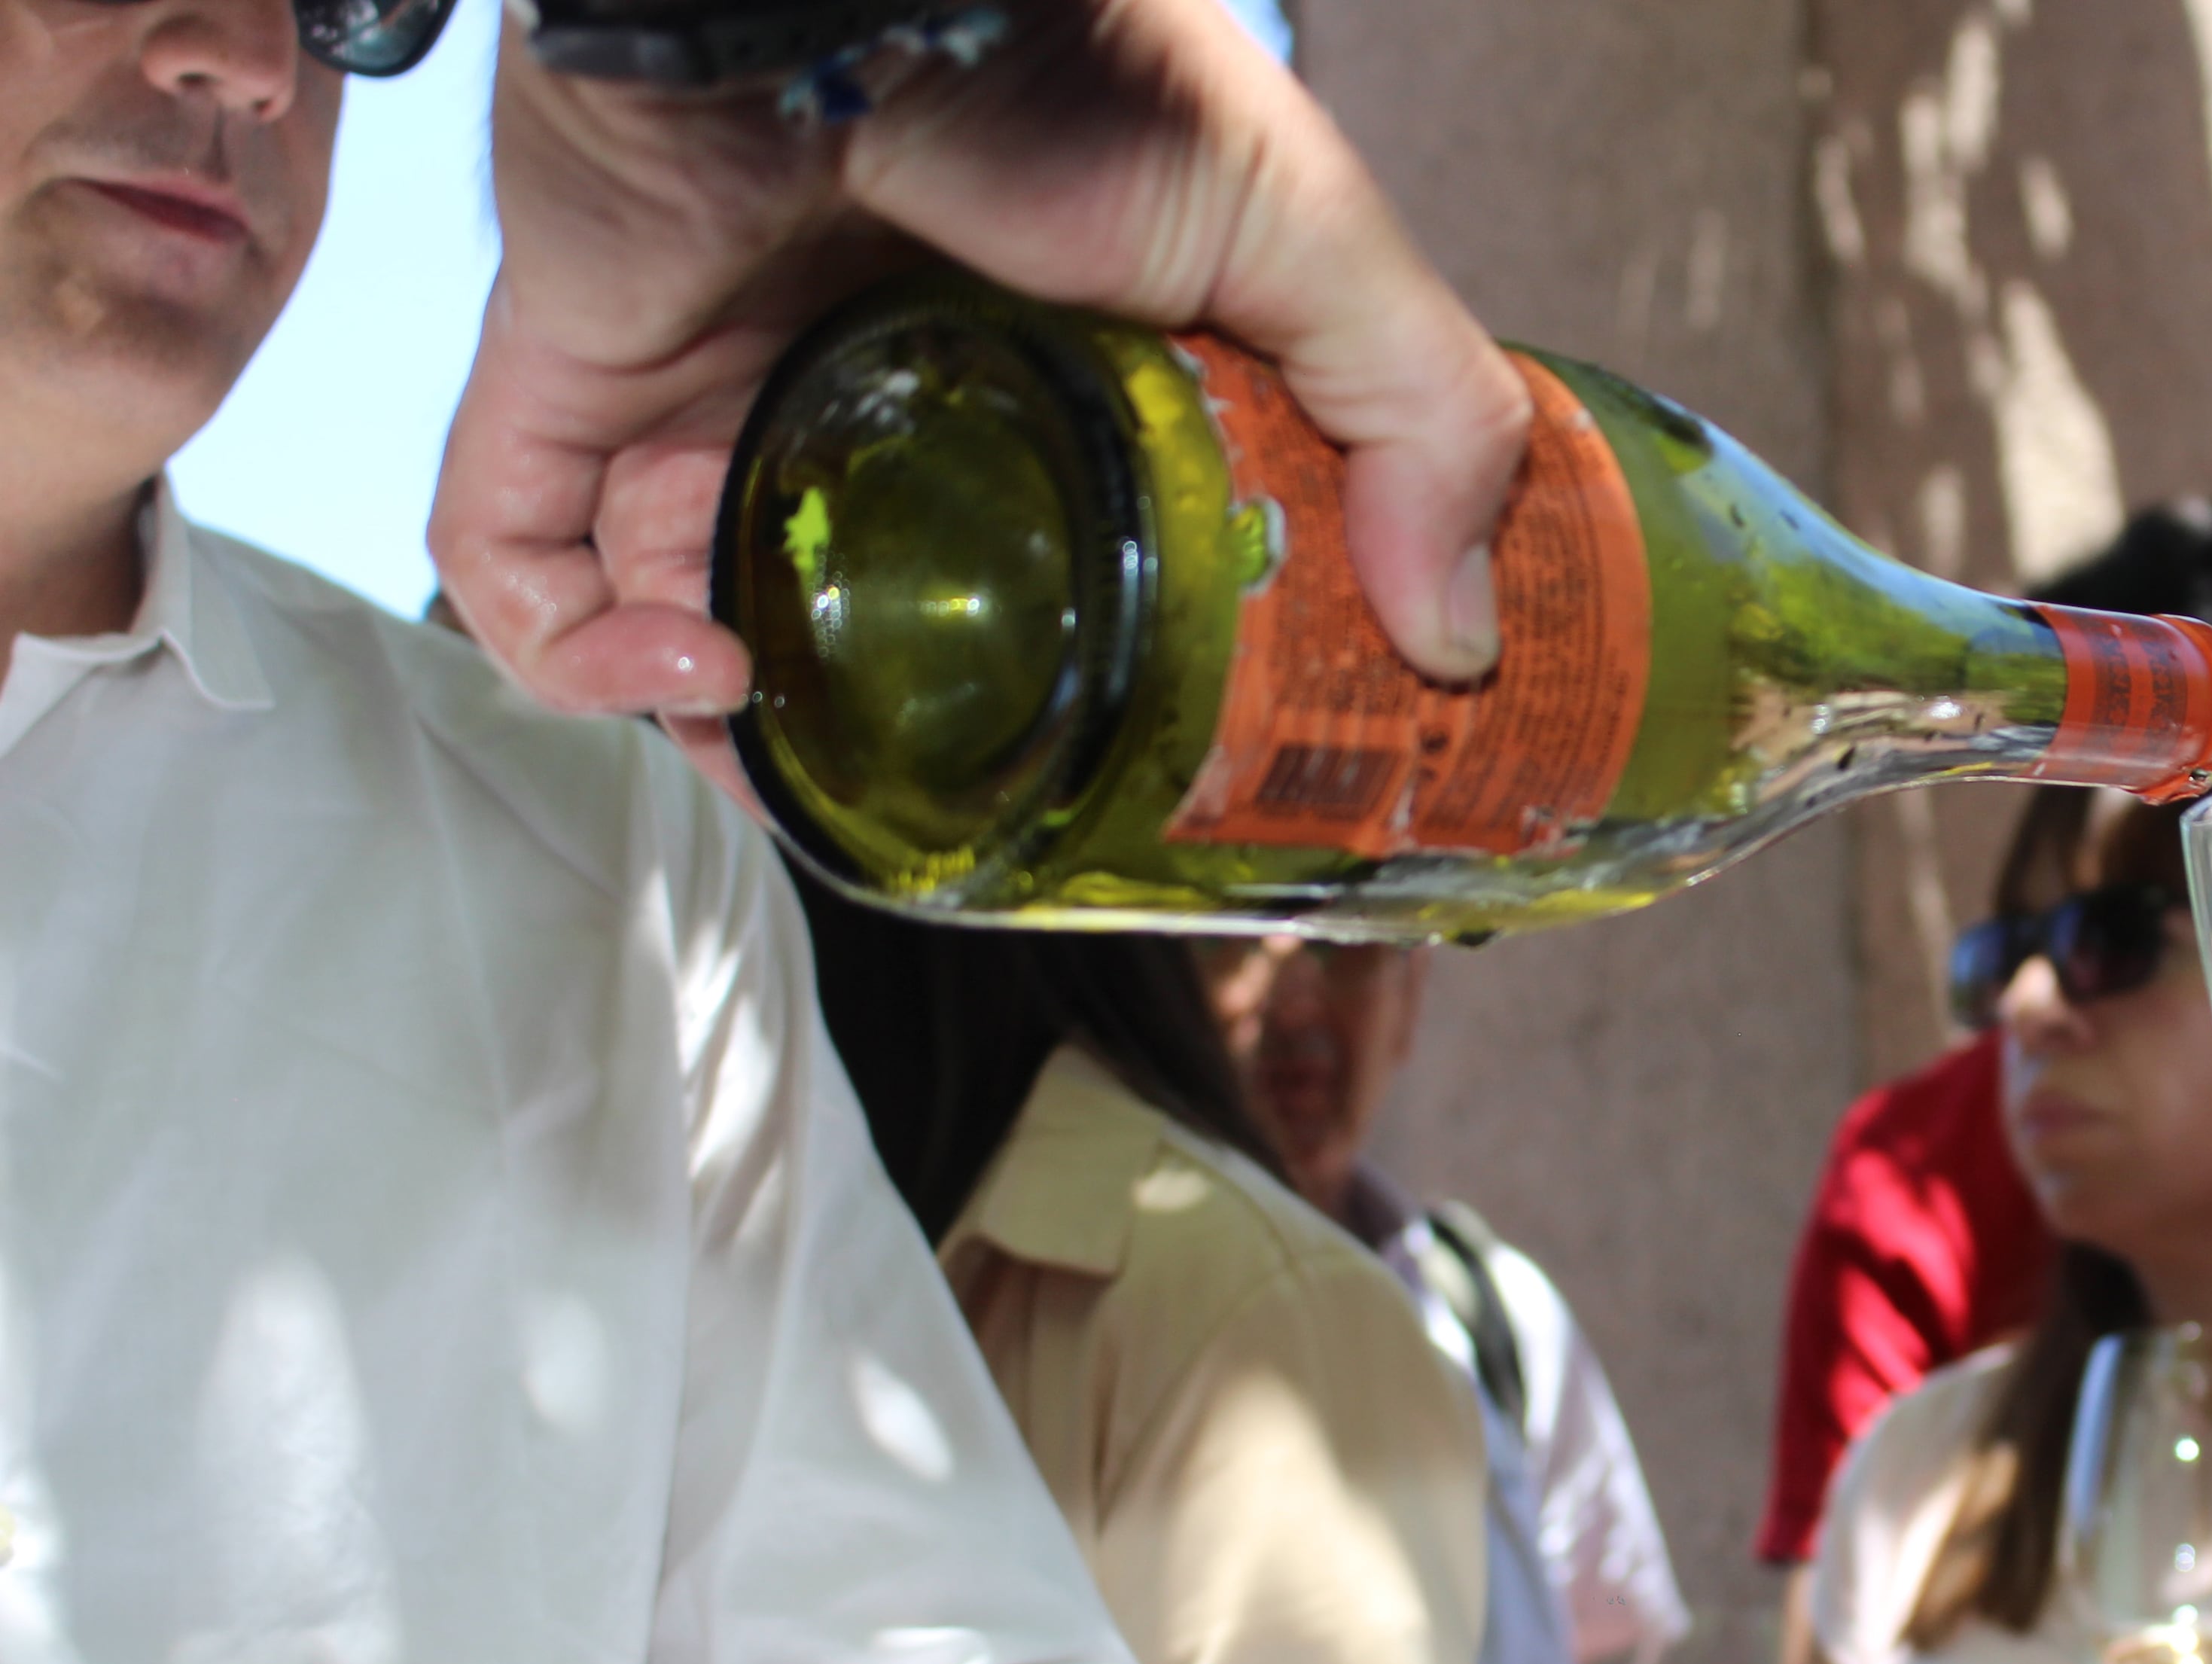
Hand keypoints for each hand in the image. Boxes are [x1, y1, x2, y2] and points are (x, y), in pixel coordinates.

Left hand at [440, 0, 1525, 769]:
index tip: (1138, 769)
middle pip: (863, 601)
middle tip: (948, 804)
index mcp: (1032, 357)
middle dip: (888, 728)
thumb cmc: (1066, 50)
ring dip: (729, 723)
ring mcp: (709, 378)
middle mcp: (864, 374)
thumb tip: (1454, 638)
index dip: (1084, 676)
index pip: (1054, 547)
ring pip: (680, 609)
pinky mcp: (569, 374)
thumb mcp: (1302, 236)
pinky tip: (691, 671)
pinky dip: (580, 653)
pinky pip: (521, 561)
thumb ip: (1414, 412)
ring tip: (792, 746)